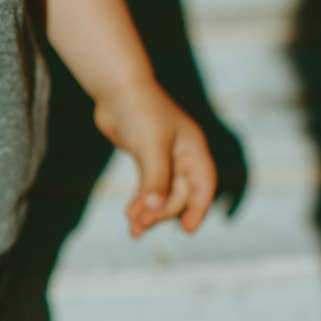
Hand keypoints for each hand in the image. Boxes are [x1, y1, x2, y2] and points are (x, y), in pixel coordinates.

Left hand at [92, 80, 217, 237]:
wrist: (116, 89)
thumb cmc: (141, 112)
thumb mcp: (151, 147)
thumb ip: (155, 179)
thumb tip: (155, 210)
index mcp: (193, 149)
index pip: (204, 184)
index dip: (199, 208)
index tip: (187, 229)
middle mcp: (182, 154)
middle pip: (179, 193)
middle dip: (162, 212)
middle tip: (141, 224)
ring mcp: (163, 157)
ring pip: (162, 193)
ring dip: (150, 212)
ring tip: (134, 231)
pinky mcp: (145, 157)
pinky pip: (148, 186)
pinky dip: (141, 201)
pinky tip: (130, 215)